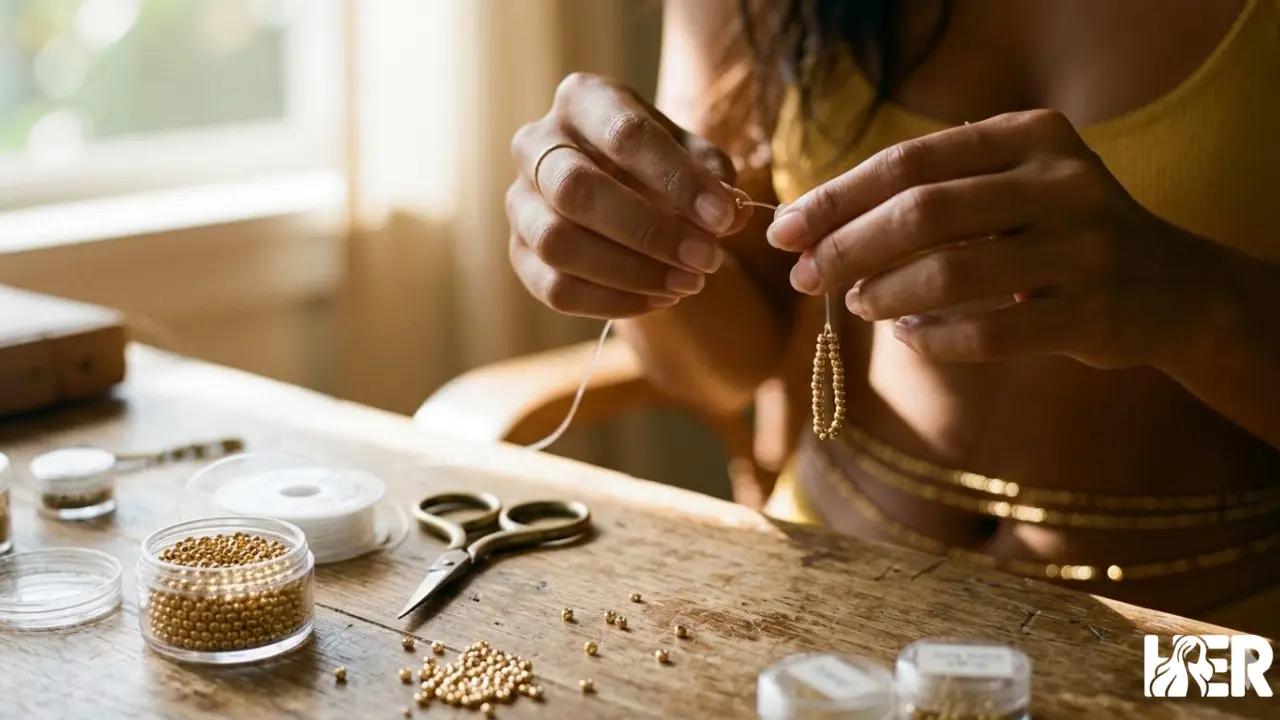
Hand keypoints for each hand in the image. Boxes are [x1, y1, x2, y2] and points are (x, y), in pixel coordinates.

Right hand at [507, 73, 750, 318]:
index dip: (678, 179)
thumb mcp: (691, 154)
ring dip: (629, 272)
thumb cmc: (658, 163)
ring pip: (557, 244)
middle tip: (706, 258)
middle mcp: (536, 143)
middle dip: (648, 231)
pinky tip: (658, 300)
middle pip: (576, 190)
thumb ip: (712, 177)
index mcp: (583, 99)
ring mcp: (519, 200)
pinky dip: (612, 301)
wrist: (619, 188)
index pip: (625, 135)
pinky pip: (554, 288)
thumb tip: (731, 214)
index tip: (723, 217)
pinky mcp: (519, 251)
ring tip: (687, 284)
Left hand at [765, 109, 1217, 369]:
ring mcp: (1085, 248)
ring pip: (951, 273)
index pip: (908, 161)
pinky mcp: (1093, 313)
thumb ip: (931, 193)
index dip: (836, 198)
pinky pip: (990, 332)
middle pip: (922, 213)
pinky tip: (908, 336)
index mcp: (1031, 135)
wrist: (1170, 287)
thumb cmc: (1056, 233)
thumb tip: (813, 225)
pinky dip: (934, 339)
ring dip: (885, 293)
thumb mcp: (1009, 186)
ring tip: (858, 303)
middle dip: (847, 248)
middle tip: (805, 277)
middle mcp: (1063, 181)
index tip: (784, 231)